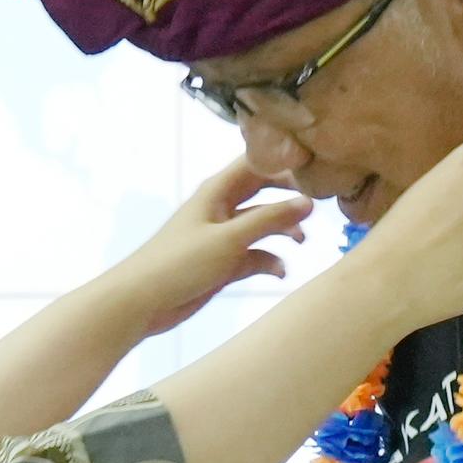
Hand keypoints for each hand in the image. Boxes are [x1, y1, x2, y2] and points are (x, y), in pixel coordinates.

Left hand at [113, 160, 314, 338]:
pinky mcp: (223, 263)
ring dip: (283, 231)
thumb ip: (269, 220)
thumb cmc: (180, 262)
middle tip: (320, 203)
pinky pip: (255, 255)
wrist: (142, 301)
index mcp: (217, 191)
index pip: (256, 162)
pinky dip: (269, 261)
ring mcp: (223, 236)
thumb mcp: (229, 239)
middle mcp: (222, 208)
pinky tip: (280, 272)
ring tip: (302, 241)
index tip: (317, 168)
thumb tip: (309, 202)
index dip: (284, 161)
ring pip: (262, 225)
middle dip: (290, 197)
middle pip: (264, 191)